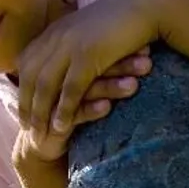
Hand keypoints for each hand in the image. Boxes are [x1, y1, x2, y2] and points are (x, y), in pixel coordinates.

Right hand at [13, 48, 152, 163]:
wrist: (41, 140)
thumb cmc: (74, 108)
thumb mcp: (91, 86)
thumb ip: (106, 70)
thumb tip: (144, 49)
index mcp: (68, 61)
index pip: (97, 50)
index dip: (123, 49)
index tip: (147, 47)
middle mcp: (60, 75)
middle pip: (93, 66)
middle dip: (121, 64)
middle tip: (146, 62)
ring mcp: (55, 97)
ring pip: (85, 88)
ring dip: (109, 86)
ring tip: (133, 85)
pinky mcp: (52, 120)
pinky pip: (74, 112)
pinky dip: (90, 109)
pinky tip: (107, 107)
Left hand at [17, 0, 174, 140]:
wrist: (146, 4)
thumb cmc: (124, 18)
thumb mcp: (91, 28)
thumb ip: (76, 40)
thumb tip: (70, 55)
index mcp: (56, 30)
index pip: (27, 63)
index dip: (22, 88)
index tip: (23, 109)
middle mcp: (57, 37)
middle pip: (30, 77)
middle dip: (26, 104)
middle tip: (26, 128)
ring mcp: (70, 46)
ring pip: (46, 86)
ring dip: (41, 112)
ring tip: (39, 134)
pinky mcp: (88, 55)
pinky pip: (70, 89)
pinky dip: (63, 109)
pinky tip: (61, 127)